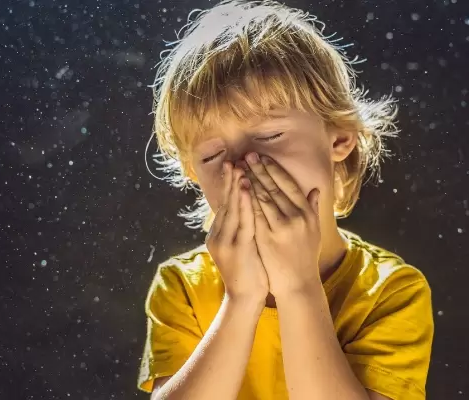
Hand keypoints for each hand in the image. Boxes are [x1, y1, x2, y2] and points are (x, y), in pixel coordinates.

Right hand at [205, 161, 268, 303]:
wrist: (244, 298)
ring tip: (239, 168)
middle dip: (230, 180)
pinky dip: (244, 204)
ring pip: (231, 209)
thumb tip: (249, 209)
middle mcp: (219, 235)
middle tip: (233, 159)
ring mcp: (226, 241)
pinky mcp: (236, 248)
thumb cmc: (249, 272)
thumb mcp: (244, 246)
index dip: (230, 185)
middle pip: (225, 202)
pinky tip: (247, 190)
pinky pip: (241, 222)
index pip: (225, 204)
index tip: (234, 166)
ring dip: (236, 187)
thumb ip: (244, 227)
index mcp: (221, 233)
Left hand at [240, 153, 321, 299]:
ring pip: (263, 198)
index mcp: (308, 213)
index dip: (275, 170)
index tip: (264, 157)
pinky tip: (238, 189)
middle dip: (259, 170)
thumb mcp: (314, 231)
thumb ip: (313, 208)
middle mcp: (297, 218)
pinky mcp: (268, 238)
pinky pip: (255, 215)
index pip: (289, 185)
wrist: (298, 283)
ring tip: (240, 168)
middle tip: (247, 155)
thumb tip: (315, 189)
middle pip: (274, 188)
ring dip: (250, 181)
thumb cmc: (305, 257)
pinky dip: (247, 200)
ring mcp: (282, 228)